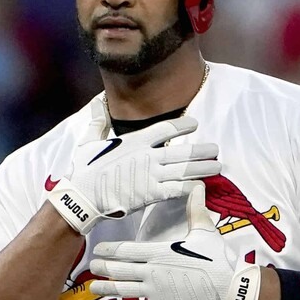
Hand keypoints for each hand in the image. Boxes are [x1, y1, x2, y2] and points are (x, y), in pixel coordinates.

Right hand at [47, 103, 220, 234]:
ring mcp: (151, 175)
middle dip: (201, 150)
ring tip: (217, 166)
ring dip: (203, 168)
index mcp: (135, 141)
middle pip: (182, 151)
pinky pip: (177, 189)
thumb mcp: (88, 142)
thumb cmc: (83, 170)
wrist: (82, 197)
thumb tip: (97, 102)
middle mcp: (147, 156)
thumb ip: (98, 122)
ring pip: (185, 170)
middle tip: (215, 150)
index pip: (166, 128)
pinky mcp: (150, 194)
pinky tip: (202, 186)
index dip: (183, 125)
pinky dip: (191, 187)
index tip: (195, 124)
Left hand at [88, 183, 261, 299]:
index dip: (109, 250)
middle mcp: (152, 270)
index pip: (127, 249)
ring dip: (106, 288)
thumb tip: (198, 186)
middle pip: (120, 269)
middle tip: (90, 267)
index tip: (98, 250)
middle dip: (103, 268)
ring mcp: (155, 290)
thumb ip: (196, 209)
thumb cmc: (217, 258)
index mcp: (160, 251)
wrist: (229, 287)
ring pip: (123, 289)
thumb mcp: (205, 230)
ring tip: (93, 288)